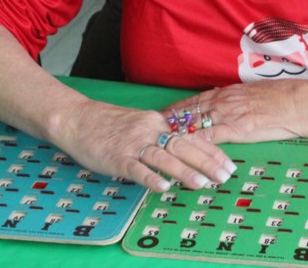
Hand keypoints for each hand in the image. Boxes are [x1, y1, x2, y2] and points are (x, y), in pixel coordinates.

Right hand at [57, 99, 237, 192]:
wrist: (78, 119)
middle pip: (184, 146)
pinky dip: (150, 178)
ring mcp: (133, 144)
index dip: (212, 151)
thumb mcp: (141, 125)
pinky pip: (136, 169)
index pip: (191, 137)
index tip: (230, 164)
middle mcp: (150, 131)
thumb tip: (186, 152)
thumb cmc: (109, 125)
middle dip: (207, 163)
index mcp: (158, 123)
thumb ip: (161, 136)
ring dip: (184, 172)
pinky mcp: (116, 157)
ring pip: (164, 157)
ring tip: (203, 185)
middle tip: (226, 177)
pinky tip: (163, 188)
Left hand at [165, 81, 305, 144]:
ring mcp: (228, 116)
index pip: (197, 99)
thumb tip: (231, 101)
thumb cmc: (283, 98)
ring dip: (177, 132)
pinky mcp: (235, 130)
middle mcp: (224, 101)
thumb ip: (240, 99)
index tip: (166, 112)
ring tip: (161, 138)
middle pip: (190, 110)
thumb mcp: (256, 93)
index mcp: (229, 92)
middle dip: (171, 119)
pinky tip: (183, 150)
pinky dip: (195, 144)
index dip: (180, 107)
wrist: (297, 103)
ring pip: (195, 123)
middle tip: (154, 126)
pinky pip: (209, 138)